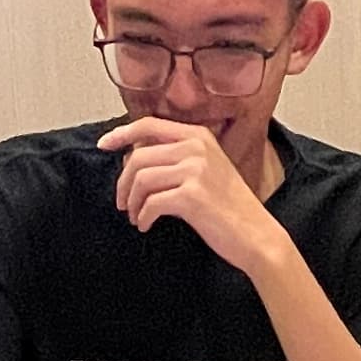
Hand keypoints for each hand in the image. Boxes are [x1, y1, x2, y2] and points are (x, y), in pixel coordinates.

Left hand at [100, 118, 278, 272]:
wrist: (256, 235)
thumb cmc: (230, 208)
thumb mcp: (208, 169)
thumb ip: (178, 157)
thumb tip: (134, 157)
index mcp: (198, 136)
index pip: (148, 125)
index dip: (121, 134)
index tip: (103, 146)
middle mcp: (196, 147)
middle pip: (137, 156)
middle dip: (123, 182)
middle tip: (123, 203)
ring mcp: (195, 170)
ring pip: (141, 179)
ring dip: (131, 202)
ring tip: (135, 216)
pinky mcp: (192, 196)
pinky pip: (151, 203)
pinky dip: (143, 217)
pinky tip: (146, 225)